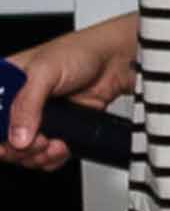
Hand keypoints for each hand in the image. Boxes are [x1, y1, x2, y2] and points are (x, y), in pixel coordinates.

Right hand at [4, 15, 139, 171]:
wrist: (117, 61)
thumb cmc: (81, 52)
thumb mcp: (45, 72)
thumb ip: (27, 104)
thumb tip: (18, 137)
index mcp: (5, 85)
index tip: (8, 143)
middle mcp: (18, 105)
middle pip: (3, 142)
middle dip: (19, 149)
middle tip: (38, 141)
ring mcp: (36, 120)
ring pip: (22, 153)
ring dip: (37, 155)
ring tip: (53, 144)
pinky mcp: (56, 130)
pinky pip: (44, 156)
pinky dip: (52, 158)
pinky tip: (62, 146)